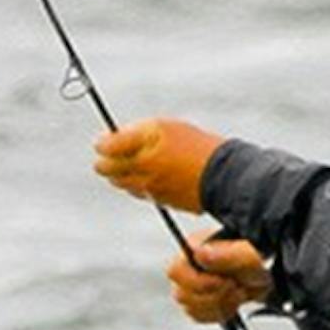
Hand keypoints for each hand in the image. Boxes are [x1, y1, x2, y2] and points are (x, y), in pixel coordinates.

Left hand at [94, 118, 226, 212]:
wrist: (226, 175)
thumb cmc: (195, 146)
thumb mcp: (163, 128)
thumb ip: (131, 133)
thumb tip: (105, 143)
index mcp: (139, 153)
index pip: (105, 148)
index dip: (103, 142)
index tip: (107, 140)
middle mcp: (141, 175)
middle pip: (108, 169)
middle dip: (107, 161)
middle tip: (114, 153)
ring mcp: (151, 190)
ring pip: (123, 183)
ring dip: (123, 174)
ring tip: (136, 163)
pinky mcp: (163, 201)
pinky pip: (142, 193)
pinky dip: (141, 184)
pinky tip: (152, 176)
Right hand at [168, 229, 270, 323]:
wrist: (275, 273)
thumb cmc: (263, 257)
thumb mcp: (251, 254)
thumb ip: (227, 254)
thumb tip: (200, 253)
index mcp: (196, 248)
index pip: (176, 272)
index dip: (198, 282)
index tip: (222, 281)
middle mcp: (193, 266)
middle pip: (183, 294)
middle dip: (213, 295)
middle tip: (234, 286)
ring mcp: (197, 284)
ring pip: (190, 307)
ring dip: (219, 305)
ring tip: (237, 292)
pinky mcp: (205, 299)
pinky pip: (200, 316)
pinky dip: (219, 313)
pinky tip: (233, 302)